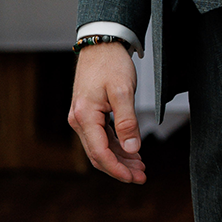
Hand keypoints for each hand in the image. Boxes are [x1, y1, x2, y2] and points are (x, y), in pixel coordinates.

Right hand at [68, 41, 145, 182]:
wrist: (101, 43)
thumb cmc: (111, 63)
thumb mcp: (123, 91)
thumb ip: (128, 122)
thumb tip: (132, 148)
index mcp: (85, 116)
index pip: (100, 153)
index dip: (118, 170)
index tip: (135, 178)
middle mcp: (79, 120)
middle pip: (98, 155)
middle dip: (120, 168)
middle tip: (142, 176)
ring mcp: (82, 118)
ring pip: (100, 148)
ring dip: (120, 159)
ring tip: (140, 166)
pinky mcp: (89, 114)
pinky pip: (101, 137)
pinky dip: (116, 147)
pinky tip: (131, 151)